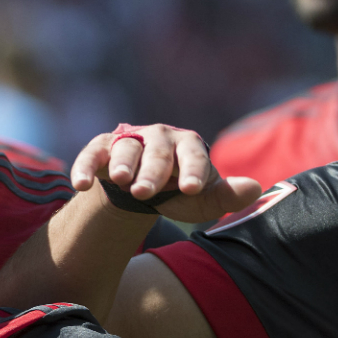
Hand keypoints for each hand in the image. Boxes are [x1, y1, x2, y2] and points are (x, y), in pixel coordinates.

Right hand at [70, 123, 260, 224]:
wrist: (142, 188)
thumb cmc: (177, 192)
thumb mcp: (201, 199)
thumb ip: (226, 196)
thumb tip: (256, 188)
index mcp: (187, 145)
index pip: (192, 154)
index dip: (191, 170)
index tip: (190, 189)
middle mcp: (158, 137)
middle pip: (156, 152)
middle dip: (152, 172)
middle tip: (145, 193)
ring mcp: (128, 141)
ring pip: (125, 149)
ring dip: (122, 164)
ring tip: (120, 182)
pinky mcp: (101, 149)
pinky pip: (92, 154)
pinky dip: (85, 168)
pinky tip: (81, 185)